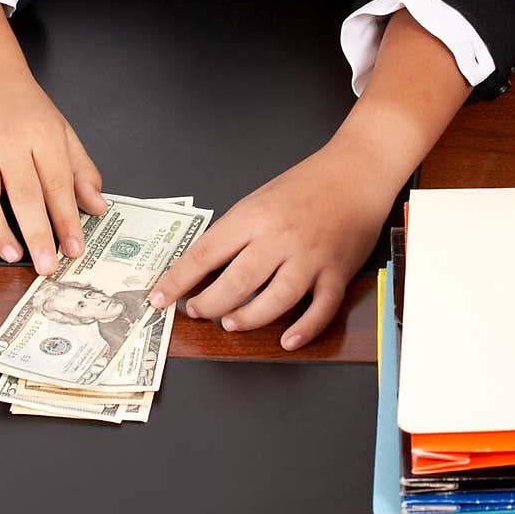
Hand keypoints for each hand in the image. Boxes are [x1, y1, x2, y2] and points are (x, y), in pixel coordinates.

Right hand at [0, 73, 106, 272]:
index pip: (57, 184)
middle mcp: (9, 145)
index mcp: (42, 135)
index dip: (67, 219)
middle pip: (23, 194)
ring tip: (12, 255)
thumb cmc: (29, 108)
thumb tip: (97, 207)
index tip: (75, 249)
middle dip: (37, 234)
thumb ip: (82, 170)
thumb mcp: (64, 132)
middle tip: (47, 265)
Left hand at [147, 142, 393, 349]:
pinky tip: (287, 340)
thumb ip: (237, 230)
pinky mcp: (337, 272)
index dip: (178, 279)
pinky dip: (305, 328)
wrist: (355, 173)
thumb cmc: (305, 184)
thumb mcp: (261, 198)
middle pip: (237, 281)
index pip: (206, 252)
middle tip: (195, 312)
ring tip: (230, 324)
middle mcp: (280, 238)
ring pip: (276, 298)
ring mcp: (310, 257)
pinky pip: (322, 308)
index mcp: (255, 216)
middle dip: (209, 303)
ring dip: (249, 318)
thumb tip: (205, 266)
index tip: (159, 297)